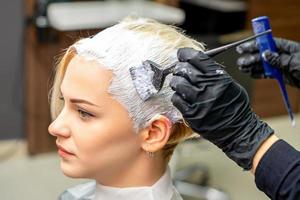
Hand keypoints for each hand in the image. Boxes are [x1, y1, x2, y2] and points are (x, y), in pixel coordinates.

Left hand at [170, 48, 273, 169]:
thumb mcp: (229, 84)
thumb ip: (213, 73)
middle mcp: (208, 88)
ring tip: (179, 84)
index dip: (186, 54)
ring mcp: (199, 102)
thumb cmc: (234, 106)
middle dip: (179, 68)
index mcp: (219, 78)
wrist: (238, 130)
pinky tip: (182, 97)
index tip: (181, 54)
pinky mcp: (192, 115)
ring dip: (176, 81)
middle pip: (185, 69)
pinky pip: (176, 99)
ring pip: (178, 83)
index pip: (197, 58)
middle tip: (179, 70)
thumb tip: (195, 62)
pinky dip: (177, 96)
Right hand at [236, 38, 299, 87]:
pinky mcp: (280, 74)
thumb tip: (264, 54)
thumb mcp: (293, 62)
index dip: (255, 44)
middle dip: (251, 57)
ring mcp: (280, 65)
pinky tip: (250, 73)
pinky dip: (257, 73)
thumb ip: (278, 59)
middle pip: (263, 54)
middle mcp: (281, 55)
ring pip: (262, 64)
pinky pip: (266, 73)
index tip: (244, 47)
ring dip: (251, 66)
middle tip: (241, 61)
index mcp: (286, 48)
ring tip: (242, 68)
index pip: (268, 43)